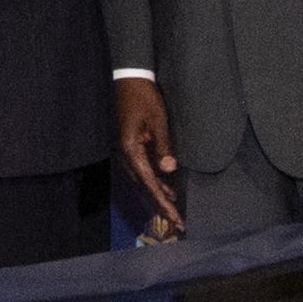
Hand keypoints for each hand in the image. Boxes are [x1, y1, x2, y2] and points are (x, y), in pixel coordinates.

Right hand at [113, 76, 182, 232]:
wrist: (129, 79)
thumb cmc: (144, 97)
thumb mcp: (158, 120)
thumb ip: (163, 146)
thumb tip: (169, 170)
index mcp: (130, 149)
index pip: (148, 182)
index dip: (162, 201)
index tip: (175, 216)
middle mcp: (125, 155)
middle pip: (142, 187)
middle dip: (159, 204)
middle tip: (177, 222)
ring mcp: (125, 151)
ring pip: (142, 181)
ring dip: (157, 194)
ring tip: (174, 209)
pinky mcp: (130, 147)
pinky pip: (141, 171)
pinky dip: (154, 182)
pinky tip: (166, 188)